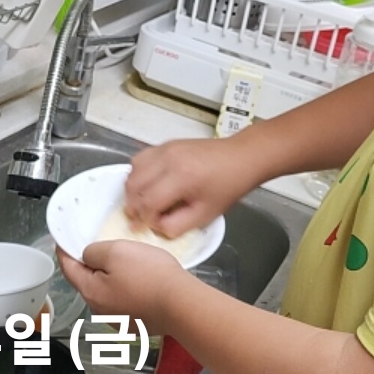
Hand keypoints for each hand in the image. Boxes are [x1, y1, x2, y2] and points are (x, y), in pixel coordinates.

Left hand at [57, 240, 192, 336]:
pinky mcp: (136, 324)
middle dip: (91, 264)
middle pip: (88, 281)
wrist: (181, 304)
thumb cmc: (149, 275)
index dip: (64, 251)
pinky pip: (124, 301)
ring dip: (110, 278)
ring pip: (107, 292)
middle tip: (101, 247)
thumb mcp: (116, 251)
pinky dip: (126, 289)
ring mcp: (118, 320)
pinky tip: (141, 281)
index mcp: (90, 292)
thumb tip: (88, 257)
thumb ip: (94, 252)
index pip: (68, 268)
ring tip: (127, 263)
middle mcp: (100, 311)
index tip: (62, 240)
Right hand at [124, 137, 255, 236]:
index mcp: (181, 178)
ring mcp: (165, 148)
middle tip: (138, 218)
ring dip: (133, 189)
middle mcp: (168, 159)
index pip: (148, 202)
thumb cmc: (227, 187)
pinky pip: (141, 159)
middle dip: (132, 205)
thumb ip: (176, 225)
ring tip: (142, 202)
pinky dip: (138, 174)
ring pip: (133, 170)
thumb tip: (154, 226)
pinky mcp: (166, 144)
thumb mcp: (205, 214)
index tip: (139, 229)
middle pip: (134, 184)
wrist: (241, 157)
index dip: (141, 219)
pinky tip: (148, 184)